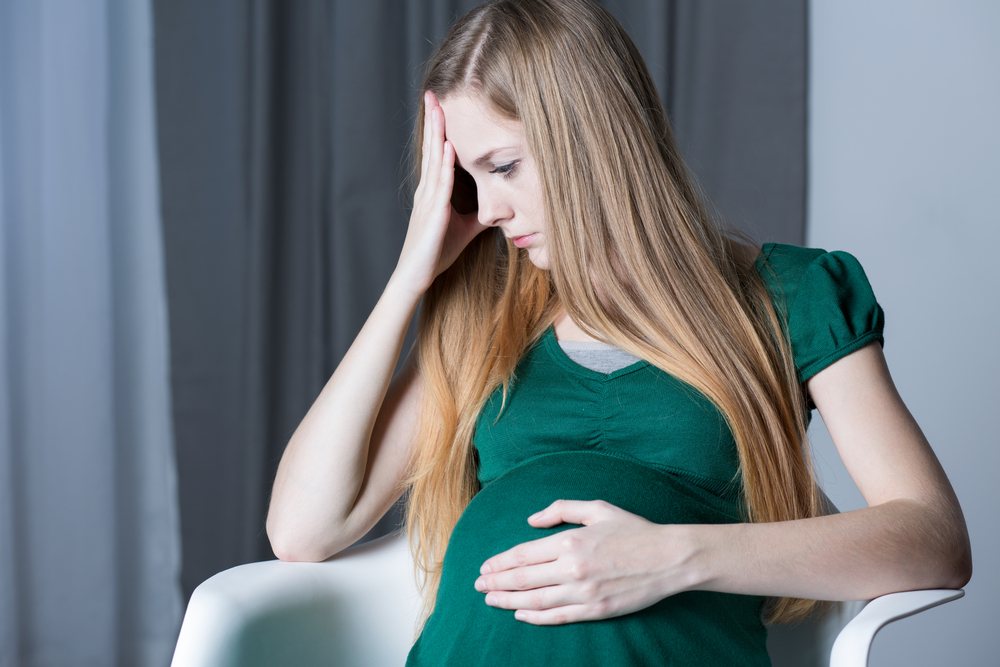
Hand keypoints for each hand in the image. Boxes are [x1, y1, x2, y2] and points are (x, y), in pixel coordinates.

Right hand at [393, 91, 483, 295]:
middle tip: (433, 92)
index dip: (439, 129)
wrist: (416, 275)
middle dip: (434, 120)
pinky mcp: (433, 213)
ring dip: (437, 133)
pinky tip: (448, 147)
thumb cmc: (435, 253)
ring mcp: (428, 200)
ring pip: (434, 159)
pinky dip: (444, 164)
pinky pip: (440, 184)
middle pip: (431, 148)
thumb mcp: (466, 229)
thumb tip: (500, 206)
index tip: (443, 105)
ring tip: (439, 108)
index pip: (437, 153)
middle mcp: (427, 190)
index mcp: (433, 192)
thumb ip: (480, 214)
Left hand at [474, 500, 700, 624]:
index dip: (500, 562)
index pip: (524, 554)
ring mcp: (584, 592)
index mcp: (570, 540)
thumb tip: (531, 520)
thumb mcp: (597, 508)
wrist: (668, 558)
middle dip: (497, 582)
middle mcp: (572, 567)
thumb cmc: (633, 530)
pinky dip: (536, 617)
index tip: (485, 567)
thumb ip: (561, 509)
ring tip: (491, 600)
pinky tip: (521, 614)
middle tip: (479, 586)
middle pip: (524, 578)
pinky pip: (559, 616)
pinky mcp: (596, 610)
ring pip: (536, 599)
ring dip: (509, 601)